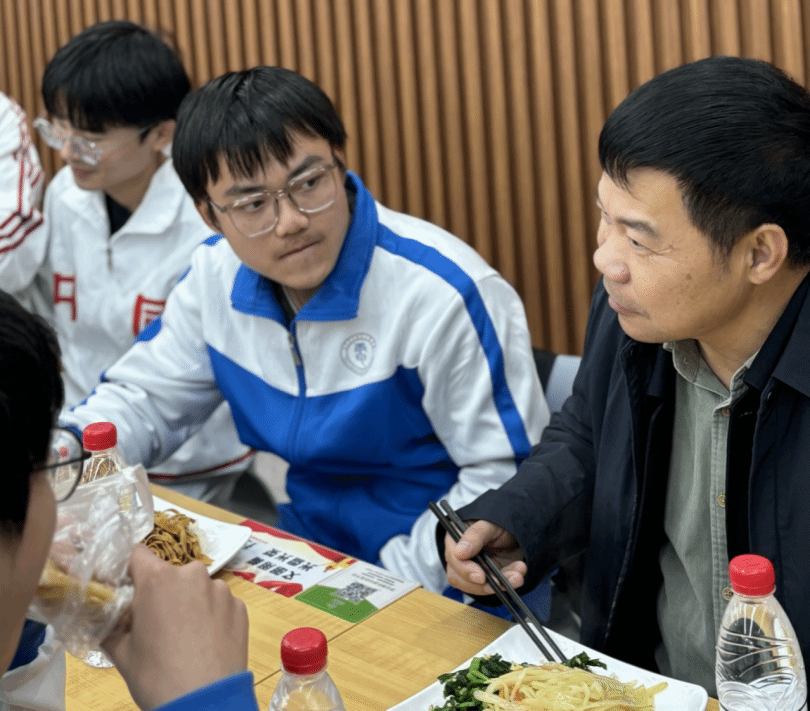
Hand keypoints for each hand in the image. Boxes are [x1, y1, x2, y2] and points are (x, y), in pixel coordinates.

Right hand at [103, 545, 248, 709]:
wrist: (205, 703)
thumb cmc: (157, 676)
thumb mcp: (121, 652)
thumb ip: (111, 624)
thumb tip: (104, 616)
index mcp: (158, 579)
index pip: (137, 553)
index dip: (129, 569)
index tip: (126, 586)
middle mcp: (193, 575)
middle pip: (170, 574)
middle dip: (162, 592)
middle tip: (156, 624)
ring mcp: (221, 590)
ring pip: (197, 588)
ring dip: (189, 604)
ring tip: (185, 638)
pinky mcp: (240, 607)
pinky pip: (219, 604)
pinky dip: (212, 617)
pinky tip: (207, 643)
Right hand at [444, 520, 526, 595]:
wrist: (515, 530)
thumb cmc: (498, 522)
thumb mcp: (488, 524)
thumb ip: (474, 535)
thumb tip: (459, 552)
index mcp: (455, 539)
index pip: (453, 559)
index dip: (465, 570)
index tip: (481, 576)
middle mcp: (461, 557)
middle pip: (461, 579)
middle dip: (484, 584)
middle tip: (500, 582)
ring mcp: (474, 569)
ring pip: (479, 587)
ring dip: (499, 585)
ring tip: (517, 577)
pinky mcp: (489, 578)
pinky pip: (495, 587)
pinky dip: (508, 583)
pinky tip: (519, 574)